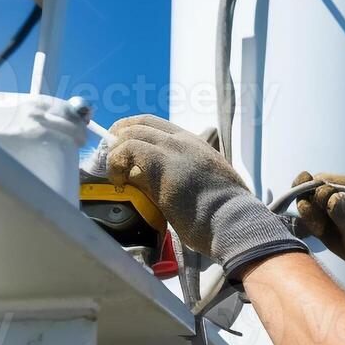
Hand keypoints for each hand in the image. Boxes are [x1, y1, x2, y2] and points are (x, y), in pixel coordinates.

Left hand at [106, 115, 304, 275]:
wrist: (234, 222)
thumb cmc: (224, 216)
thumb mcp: (207, 187)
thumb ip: (184, 178)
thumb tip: (157, 185)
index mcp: (198, 145)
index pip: (159, 127)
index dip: (137, 133)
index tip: (125, 150)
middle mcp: (185, 141)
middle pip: (142, 122)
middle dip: (120, 136)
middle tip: (110, 158)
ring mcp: (173, 148)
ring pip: (131, 132)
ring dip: (116, 151)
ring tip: (114, 174)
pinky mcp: (161, 162)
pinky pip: (127, 149)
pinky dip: (116, 163)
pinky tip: (120, 182)